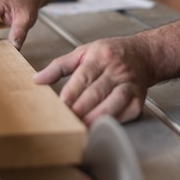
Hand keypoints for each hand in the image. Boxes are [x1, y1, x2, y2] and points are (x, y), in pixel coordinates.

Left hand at [34, 36, 151, 124]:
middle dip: (81, 108)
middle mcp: (116, 70)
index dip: (72, 92)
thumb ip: (59, 66)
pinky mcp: (138, 98)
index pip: (84, 76)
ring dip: (97, 117)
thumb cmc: (111, 53)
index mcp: (100, 57)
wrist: (143, 54)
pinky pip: (127, 111)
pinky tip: (103, 126)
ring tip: (82, 127)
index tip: (61, 105)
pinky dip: (115, 120)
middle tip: (67, 121)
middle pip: (97, 92)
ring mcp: (129, 84)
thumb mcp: (84, 51)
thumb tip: (37, 79)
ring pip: (113, 102)